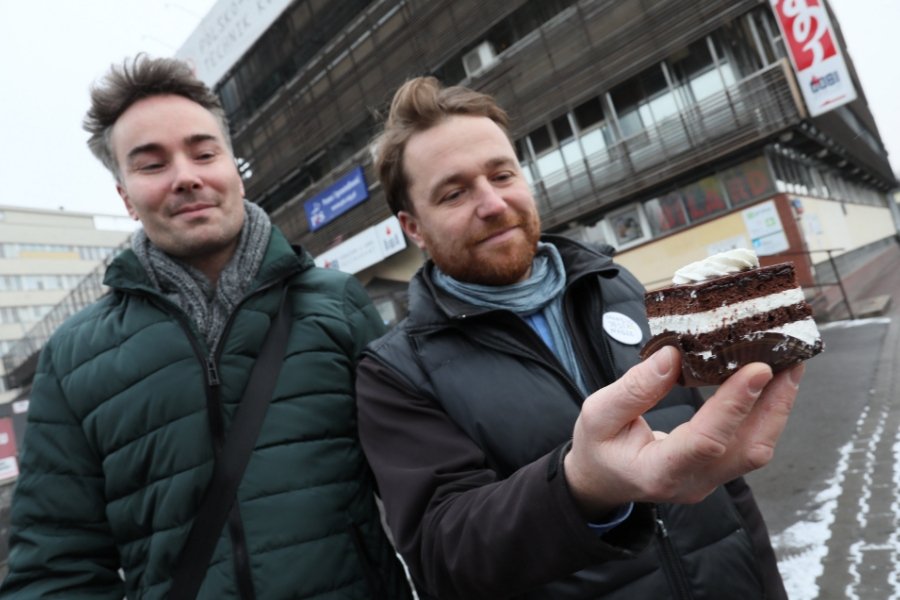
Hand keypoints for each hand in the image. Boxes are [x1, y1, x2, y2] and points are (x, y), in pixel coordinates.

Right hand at [563, 345, 802, 518]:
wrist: (600, 480)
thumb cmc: (598, 447)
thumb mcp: (598, 414)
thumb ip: (634, 388)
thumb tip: (674, 355)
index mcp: (657, 471)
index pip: (705, 441)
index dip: (734, 406)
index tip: (758, 370)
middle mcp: (692, 482)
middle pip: (747, 449)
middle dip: (774, 403)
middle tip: (789, 359)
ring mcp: (710, 480)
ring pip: (756, 448)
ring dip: (777, 407)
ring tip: (789, 365)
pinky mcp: (718, 470)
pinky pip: (750, 443)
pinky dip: (766, 412)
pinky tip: (770, 384)